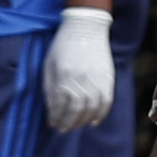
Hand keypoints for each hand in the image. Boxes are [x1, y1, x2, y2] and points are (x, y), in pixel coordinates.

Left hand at [42, 5, 115, 132]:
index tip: (52, 123)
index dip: (56, 117)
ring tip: (76, 125)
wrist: (85, 27)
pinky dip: (100, 114)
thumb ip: (50, 87)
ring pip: (92, 108)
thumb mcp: (49, 64)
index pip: (60, 104)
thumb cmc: (62, 46)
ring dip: (83, 121)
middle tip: (63, 129)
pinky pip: (106, 101)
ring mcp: (97, 78)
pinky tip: (93, 121)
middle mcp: (82, 78)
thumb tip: (52, 110)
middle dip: (68, 122)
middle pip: (77, 109)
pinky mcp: (108, 77)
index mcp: (64, 74)